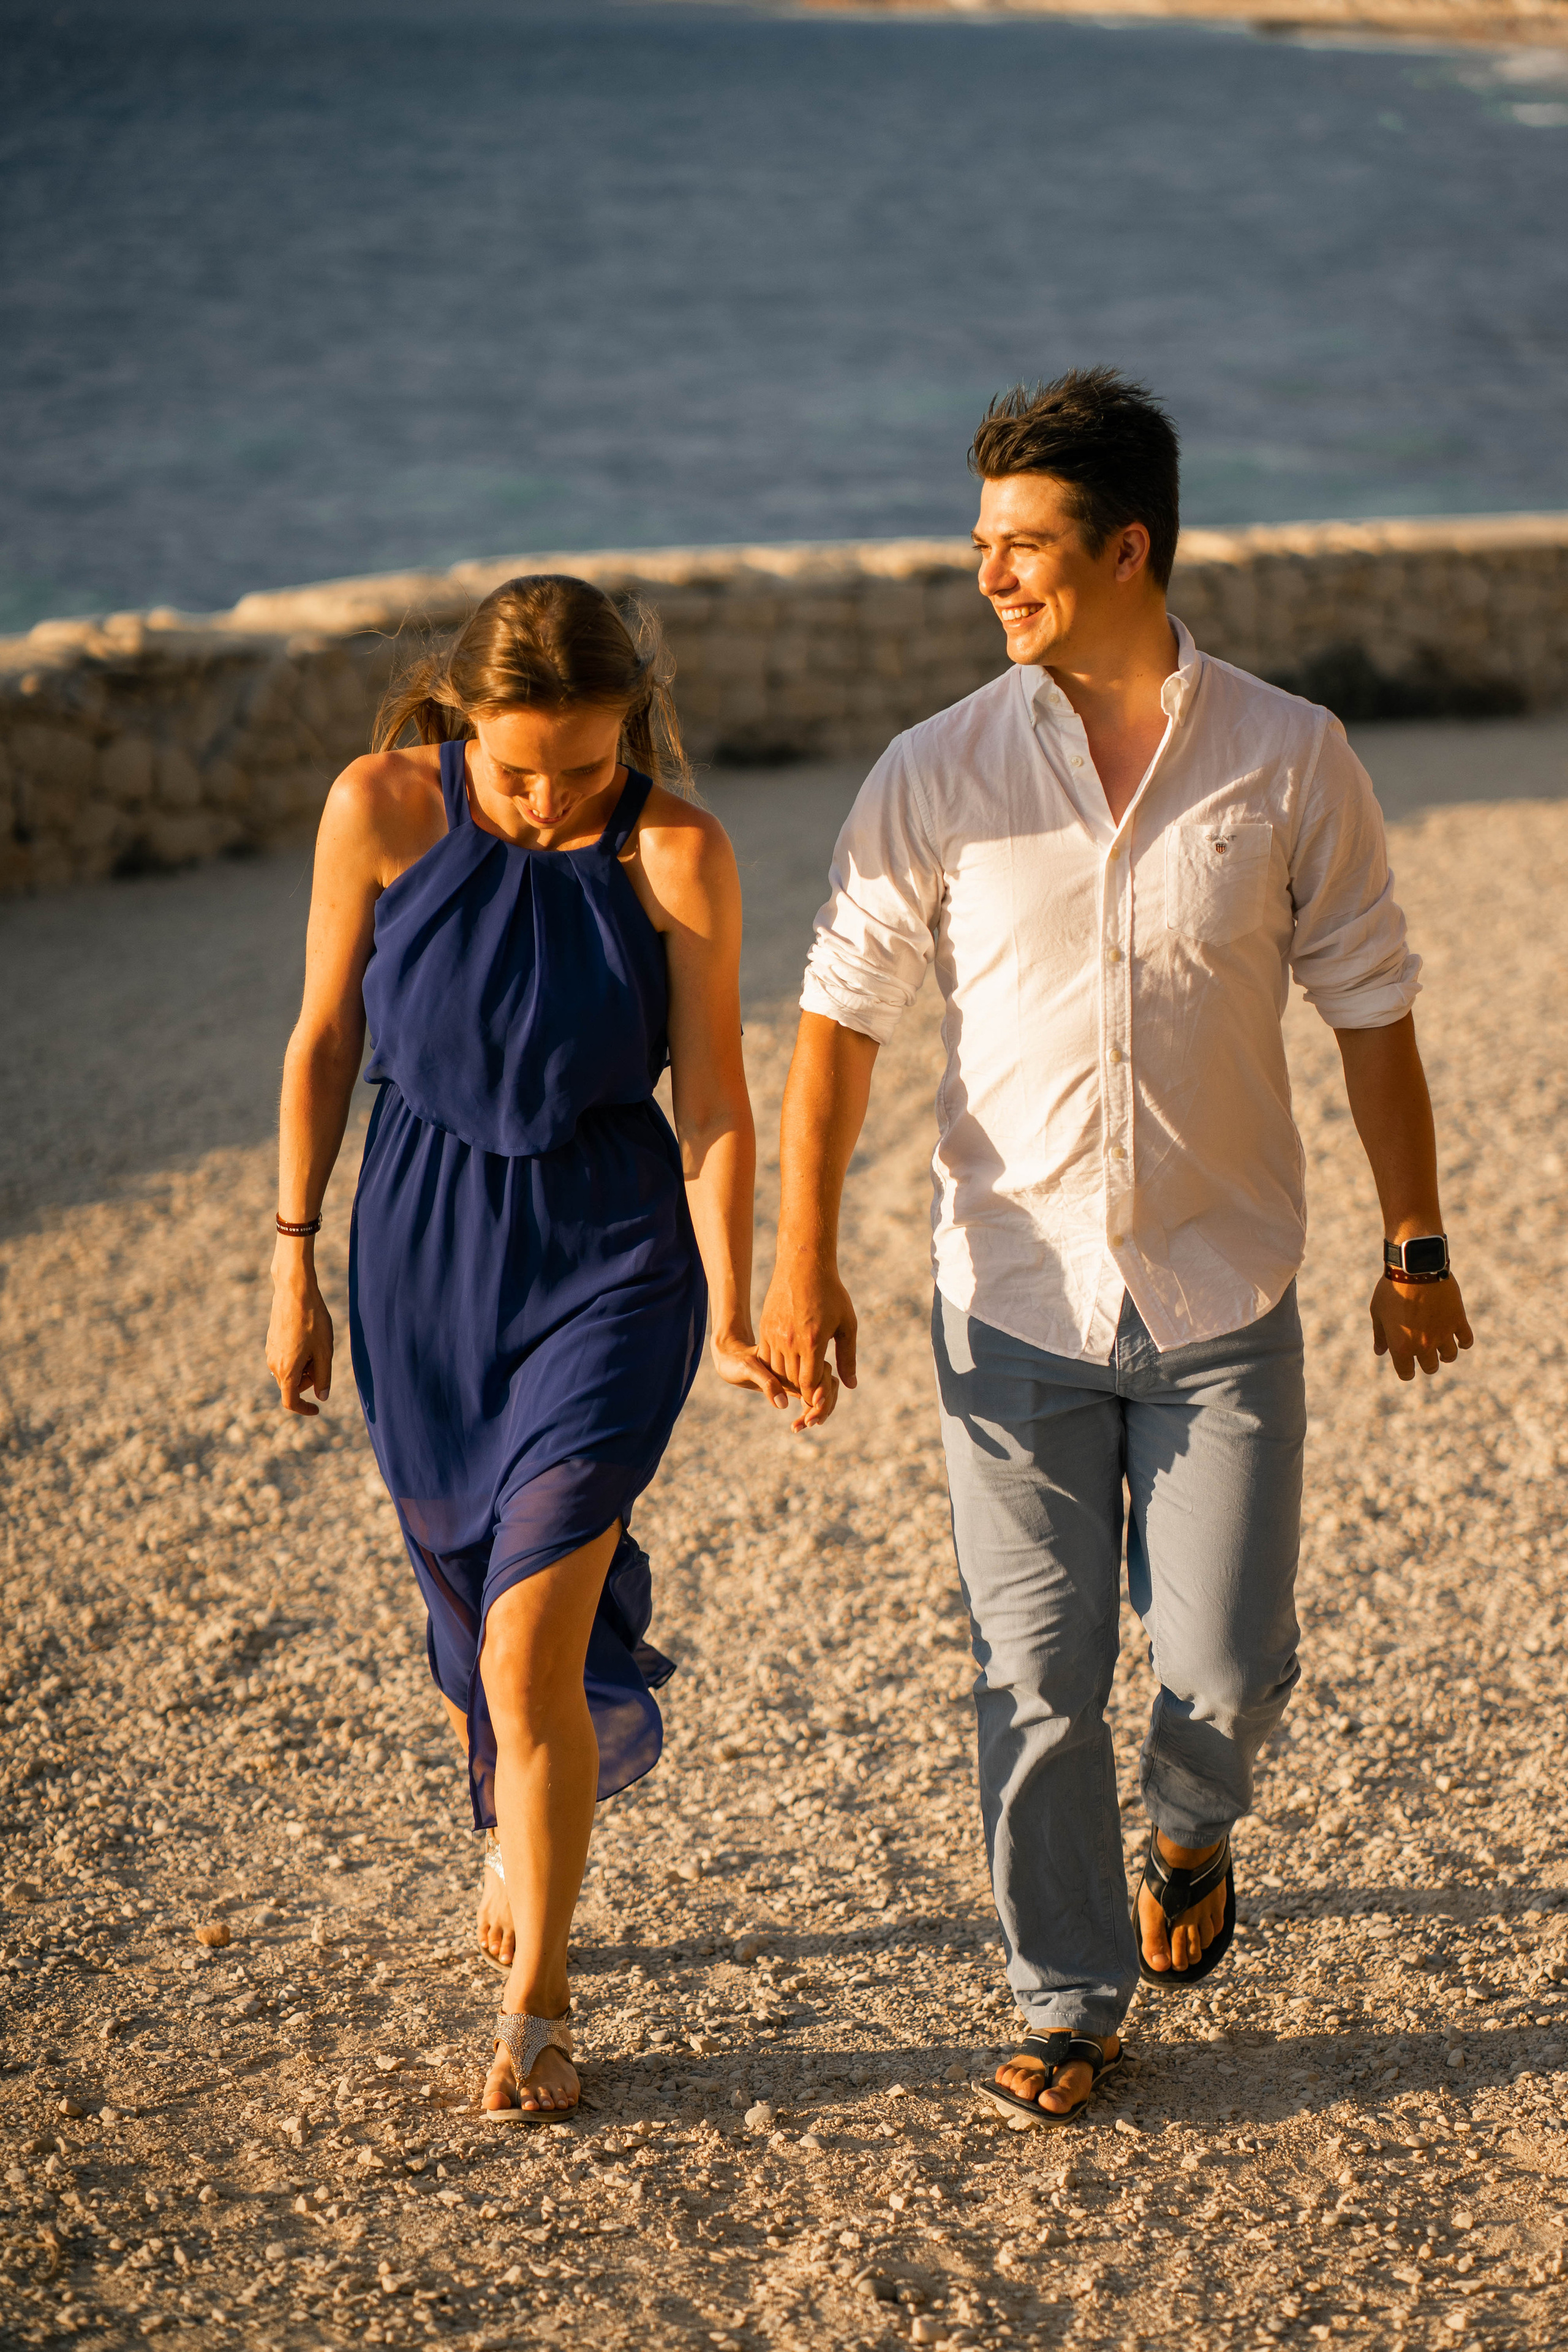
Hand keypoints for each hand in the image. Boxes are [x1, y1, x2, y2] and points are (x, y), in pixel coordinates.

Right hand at [267, 1256, 334, 1413]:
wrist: (294, 1292)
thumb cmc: (313, 1321)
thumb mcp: (325, 1351)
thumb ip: (324, 1377)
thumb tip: (322, 1397)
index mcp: (287, 1371)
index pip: (291, 1401)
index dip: (305, 1409)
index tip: (317, 1410)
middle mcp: (274, 1365)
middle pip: (293, 1386)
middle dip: (309, 1381)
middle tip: (323, 1360)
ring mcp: (270, 1352)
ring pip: (290, 1371)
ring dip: (304, 1367)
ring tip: (316, 1345)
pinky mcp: (271, 1341)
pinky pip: (285, 1358)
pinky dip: (298, 1357)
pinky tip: (307, 1337)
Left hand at [709, 1325, 828, 1426]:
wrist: (731, 1359)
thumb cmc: (737, 1360)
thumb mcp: (747, 1368)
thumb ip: (766, 1382)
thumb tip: (783, 1404)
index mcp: (796, 1356)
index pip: (822, 1375)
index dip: (822, 1393)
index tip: (811, 1407)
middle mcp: (802, 1367)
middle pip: (828, 1386)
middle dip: (824, 1406)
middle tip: (809, 1423)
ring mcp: (800, 1378)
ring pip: (822, 1396)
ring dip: (818, 1413)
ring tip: (801, 1426)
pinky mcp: (794, 1389)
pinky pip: (810, 1403)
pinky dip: (808, 1415)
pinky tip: (796, 1426)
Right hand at [757, 1251, 856, 1430]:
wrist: (804, 1265)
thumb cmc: (831, 1294)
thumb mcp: (847, 1325)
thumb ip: (847, 1357)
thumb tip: (851, 1386)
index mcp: (812, 1342)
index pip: (808, 1382)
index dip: (813, 1394)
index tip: (820, 1396)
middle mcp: (790, 1341)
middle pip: (791, 1379)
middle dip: (801, 1389)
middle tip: (810, 1391)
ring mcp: (774, 1334)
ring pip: (776, 1369)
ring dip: (787, 1378)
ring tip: (800, 1377)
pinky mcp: (765, 1327)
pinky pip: (765, 1356)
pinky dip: (775, 1365)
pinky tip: (786, 1363)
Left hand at [1370, 1274, 1473, 1380]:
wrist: (1414, 1268)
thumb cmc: (1391, 1290)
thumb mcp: (1377, 1312)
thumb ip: (1380, 1335)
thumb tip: (1380, 1352)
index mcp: (1401, 1347)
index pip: (1406, 1373)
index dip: (1406, 1372)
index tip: (1408, 1368)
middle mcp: (1424, 1345)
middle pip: (1430, 1367)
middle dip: (1427, 1364)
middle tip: (1425, 1355)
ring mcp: (1443, 1334)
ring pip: (1450, 1356)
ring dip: (1446, 1355)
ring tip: (1442, 1348)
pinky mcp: (1458, 1320)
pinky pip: (1466, 1340)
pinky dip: (1464, 1342)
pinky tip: (1459, 1340)